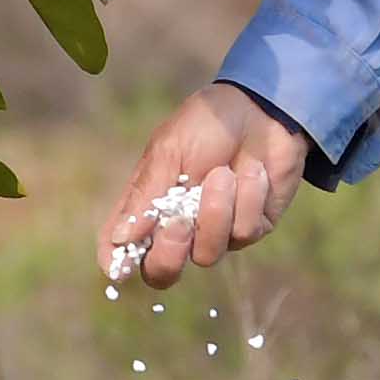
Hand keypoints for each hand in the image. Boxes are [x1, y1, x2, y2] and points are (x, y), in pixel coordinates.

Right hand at [98, 82, 313, 294]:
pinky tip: (253, 172)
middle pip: (162, 271)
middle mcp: (179, 225)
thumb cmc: (206, 124)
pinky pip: (244, 233)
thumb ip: (145, 197)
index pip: (123, 245)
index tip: (118, 269)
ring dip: (217, 211)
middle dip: (170, 250)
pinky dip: (247, 199)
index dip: (117, 261)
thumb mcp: (169, 152)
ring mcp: (216, 231)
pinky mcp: (251, 227)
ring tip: (225, 172)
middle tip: (180, 221)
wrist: (262, 109)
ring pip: (208, 254)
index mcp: (149, 205)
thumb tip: (119, 239)